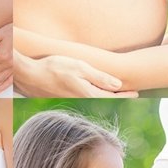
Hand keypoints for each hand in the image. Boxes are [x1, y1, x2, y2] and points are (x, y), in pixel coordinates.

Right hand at [14, 52, 138, 97]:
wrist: (31, 75)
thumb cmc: (54, 67)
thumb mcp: (79, 67)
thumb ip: (99, 77)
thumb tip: (118, 84)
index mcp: (87, 93)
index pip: (112, 96)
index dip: (125, 95)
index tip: (137, 93)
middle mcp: (81, 99)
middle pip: (105, 100)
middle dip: (120, 96)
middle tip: (133, 93)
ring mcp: (73, 99)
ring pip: (95, 99)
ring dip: (108, 96)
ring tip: (119, 92)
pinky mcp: (66, 97)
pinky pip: (86, 97)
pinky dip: (96, 94)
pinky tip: (99, 91)